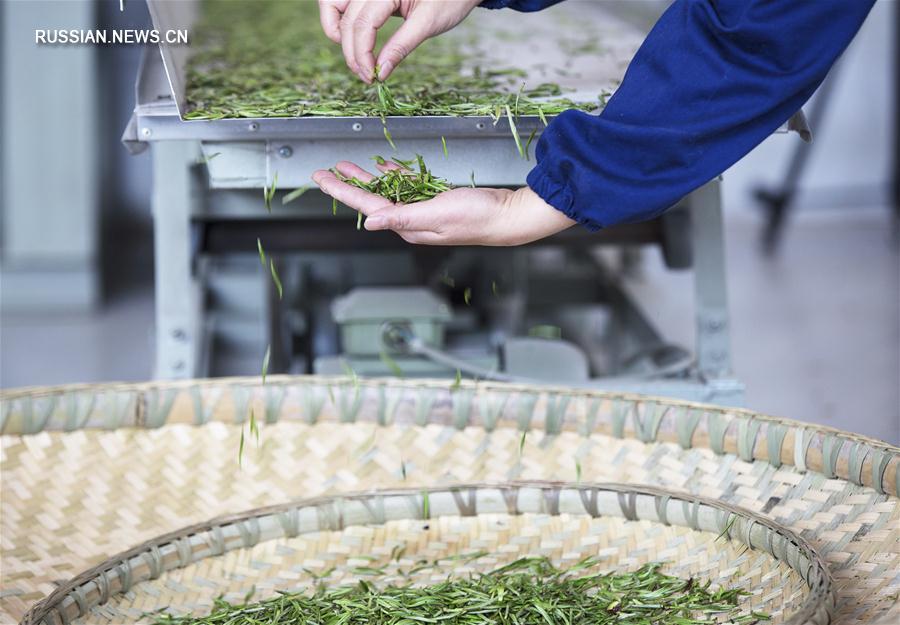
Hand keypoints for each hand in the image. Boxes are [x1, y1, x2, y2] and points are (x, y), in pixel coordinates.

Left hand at [311, 161, 575, 244]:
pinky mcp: (437, 200)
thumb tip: (369, 222)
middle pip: (371, 201)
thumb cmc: (479, 216)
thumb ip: (402, 216)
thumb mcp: (437, 213)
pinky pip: (408, 187)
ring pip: (387, 193)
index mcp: (409, 226)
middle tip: (324, 172)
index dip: (342, 191)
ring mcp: (424, 211)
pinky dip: (394, 177)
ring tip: (346, 165)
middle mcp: (412, 221)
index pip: (366, 207)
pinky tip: (383, 169)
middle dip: (347, 185)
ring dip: (366, 179)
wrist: (510, 215)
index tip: (321, 178)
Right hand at [318, 0, 481, 82]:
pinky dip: (341, 21)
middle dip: (352, 52)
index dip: (362, 54)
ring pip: (334, 5)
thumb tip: (381, 72)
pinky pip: (342, 2)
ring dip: (339, 34)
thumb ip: (402, 46)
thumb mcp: (429, 23)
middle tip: (367, 76)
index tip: (371, 77)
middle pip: (347, 20)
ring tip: (357, 59)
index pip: (362, 24)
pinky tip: (354, 40)